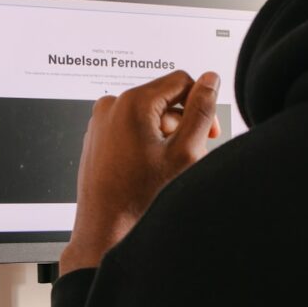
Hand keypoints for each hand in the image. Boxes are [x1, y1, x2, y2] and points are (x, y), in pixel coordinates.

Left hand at [59, 70, 220, 274]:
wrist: (105, 227)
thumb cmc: (139, 197)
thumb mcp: (184, 152)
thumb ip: (201, 111)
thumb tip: (211, 79)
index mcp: (132, 102)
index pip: (181, 80)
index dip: (201, 103)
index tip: (209, 132)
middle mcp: (111, 106)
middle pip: (163, 97)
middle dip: (183, 122)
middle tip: (192, 153)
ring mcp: (100, 121)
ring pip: (147, 113)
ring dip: (166, 133)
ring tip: (170, 165)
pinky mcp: (97, 136)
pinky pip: (129, 126)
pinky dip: (146, 140)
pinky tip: (151, 167)